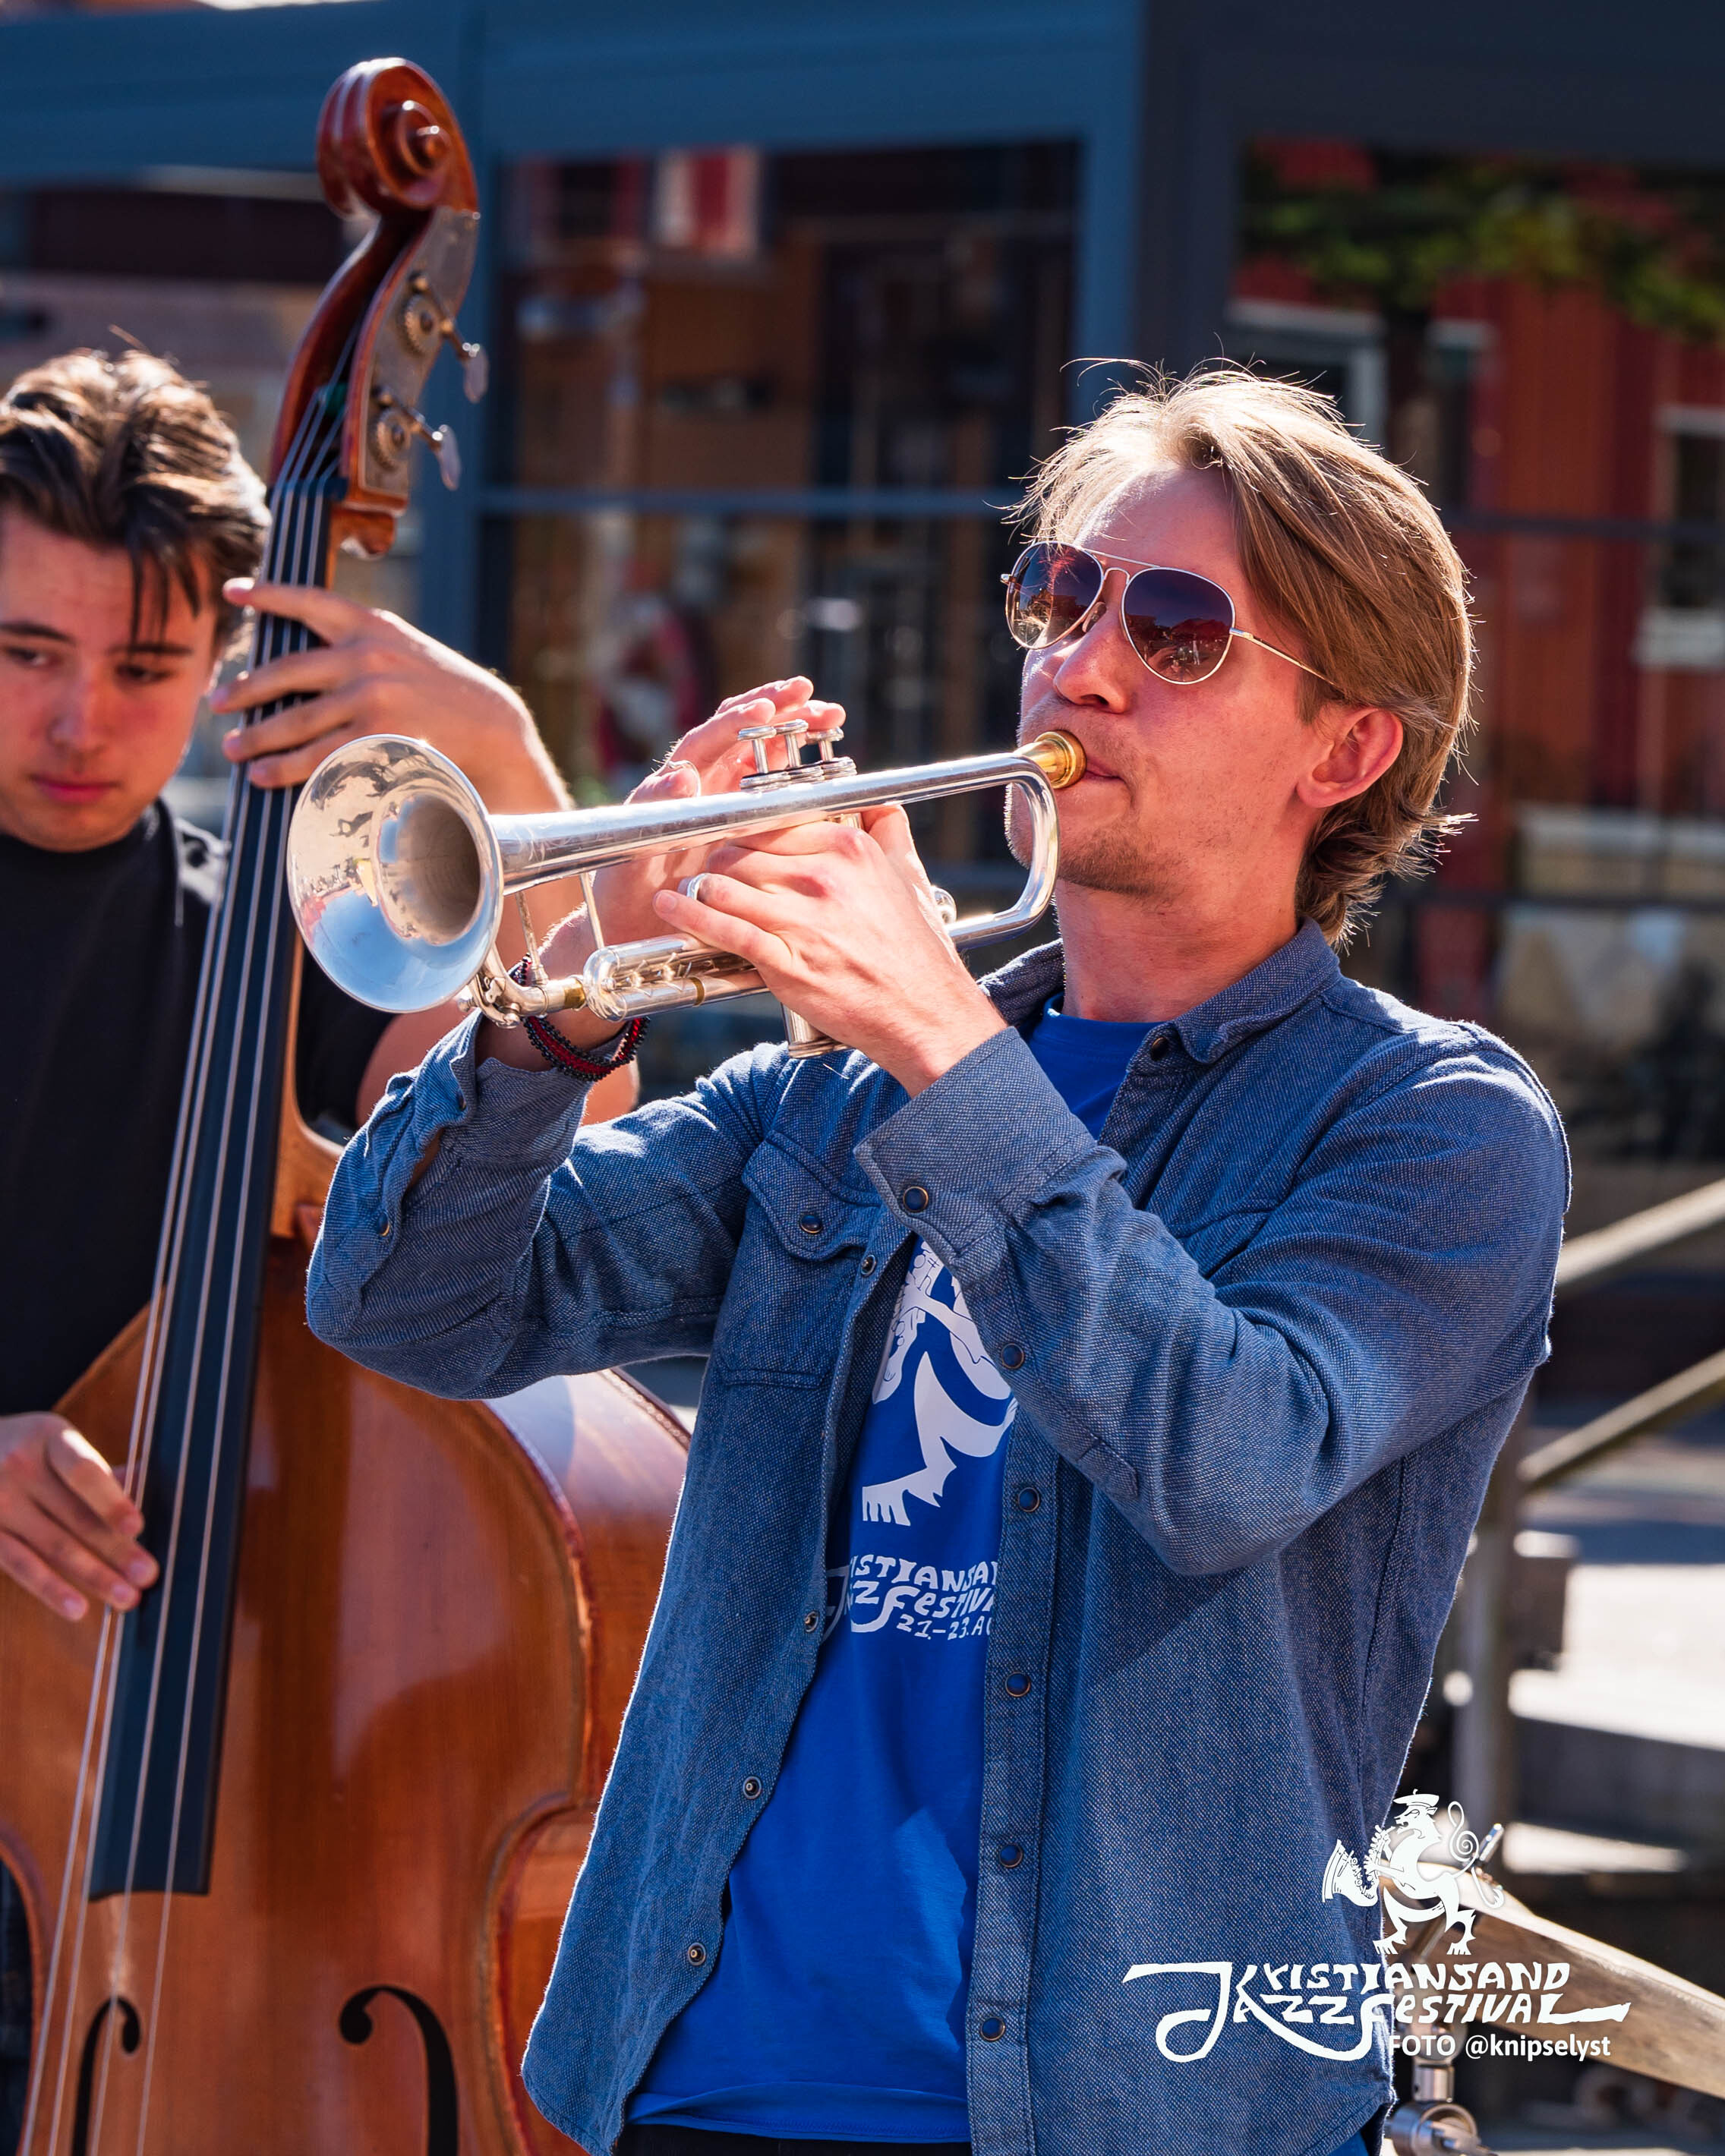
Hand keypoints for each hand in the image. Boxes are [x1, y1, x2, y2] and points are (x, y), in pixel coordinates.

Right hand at [0, 1413, 158, 1621]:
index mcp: (49, 1438)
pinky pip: (20, 1565)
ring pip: (52, 1546)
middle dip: (116, 1550)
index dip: (110, 1500)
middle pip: (75, 1516)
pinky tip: (78, 1607)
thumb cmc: (28, 1452)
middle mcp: (19, 1467)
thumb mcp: (57, 1444)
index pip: (83, 1471)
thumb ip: (98, 1469)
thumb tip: (152, 1484)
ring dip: (94, 1576)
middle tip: (149, 1576)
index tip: (137, 1527)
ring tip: (127, 1598)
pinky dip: (51, 1588)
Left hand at [213, 580, 566, 808]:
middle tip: (217, 703)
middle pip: (284, 673)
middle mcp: (365, 658)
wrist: (494, 728)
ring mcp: (369, 700)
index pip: (308, 600)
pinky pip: (318, 758)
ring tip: (236, 751)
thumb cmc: (447, 692)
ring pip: (294, 723)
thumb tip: (305, 660)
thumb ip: (362, 646)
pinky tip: (268, 776)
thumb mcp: (407, 650)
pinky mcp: (375, 740)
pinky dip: (287, 771)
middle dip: (243, 691)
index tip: (232, 591)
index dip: (266, 594)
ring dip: (258, 740)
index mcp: (372, 626)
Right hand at [480, 678, 843, 1067]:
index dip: (793, 723)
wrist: (636, 934)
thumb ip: (775, 827)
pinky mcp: (632, 832)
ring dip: (722, 732)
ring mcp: (662, 805)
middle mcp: (693, 788)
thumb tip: (831, 802)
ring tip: (754, 713)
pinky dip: (663, 790)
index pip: (759, 744)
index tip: (832, 711)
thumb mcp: (744, 860)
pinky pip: (647, 806)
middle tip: (800, 691)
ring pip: (691, 754)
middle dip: (765, 708)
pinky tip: (683, 780)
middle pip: (729, 733)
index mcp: (724, 792)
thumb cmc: (695, 896)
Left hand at [648, 804, 1003, 1092]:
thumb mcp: (909, 875)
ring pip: (724, 883)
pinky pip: (723, 929)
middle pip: (740, 850)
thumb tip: (875, 803)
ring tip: (691, 891)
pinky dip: (689, 916)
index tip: (733, 837)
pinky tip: (670, 908)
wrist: (922, 1012)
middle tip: (711, 869)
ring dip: (701, 887)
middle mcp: (822, 876)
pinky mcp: (784, 960)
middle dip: (719, 859)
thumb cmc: (914, 948)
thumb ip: (888, 830)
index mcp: (848, 847)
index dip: (746, 831)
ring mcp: (801, 919)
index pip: (773, 821)